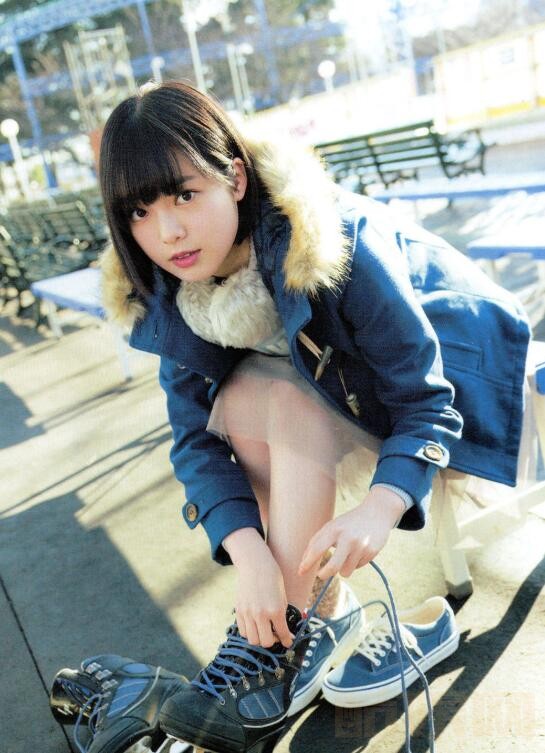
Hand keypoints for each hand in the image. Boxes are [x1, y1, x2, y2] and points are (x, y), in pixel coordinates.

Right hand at [223, 528, 293, 648]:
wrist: (255, 564)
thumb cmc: (273, 577)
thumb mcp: (282, 596)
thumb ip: (282, 614)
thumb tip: (284, 631)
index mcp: (275, 609)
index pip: (282, 634)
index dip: (287, 641)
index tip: (288, 642)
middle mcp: (260, 614)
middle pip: (266, 642)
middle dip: (273, 641)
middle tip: (276, 634)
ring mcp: (247, 613)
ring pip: (253, 640)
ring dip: (260, 638)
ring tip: (265, 630)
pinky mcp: (238, 610)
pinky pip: (243, 631)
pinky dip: (250, 632)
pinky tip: (255, 625)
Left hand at [298, 487, 404, 579]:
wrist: (376, 512)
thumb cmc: (348, 522)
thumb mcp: (332, 526)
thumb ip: (317, 542)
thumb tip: (303, 562)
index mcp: (334, 529)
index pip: (317, 549)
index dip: (307, 563)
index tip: (300, 572)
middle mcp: (347, 538)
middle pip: (332, 567)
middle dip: (324, 574)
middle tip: (321, 575)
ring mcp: (360, 545)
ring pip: (345, 572)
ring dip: (343, 568)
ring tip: (347, 555)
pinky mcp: (371, 551)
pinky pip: (357, 567)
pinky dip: (355, 563)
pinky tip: (360, 550)